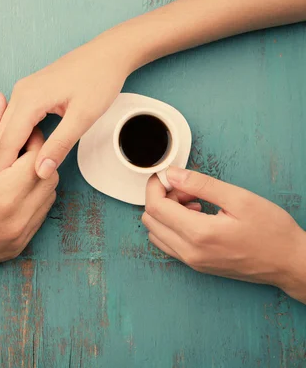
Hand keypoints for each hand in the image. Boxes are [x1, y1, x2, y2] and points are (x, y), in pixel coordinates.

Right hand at [0, 37, 130, 178]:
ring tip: (15, 174)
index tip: (5, 189)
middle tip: (7, 187)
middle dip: (1, 161)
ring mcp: (23, 90)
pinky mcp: (30, 91)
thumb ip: (60, 145)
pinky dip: (15, 137)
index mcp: (29, 99)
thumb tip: (41, 171)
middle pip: (0, 134)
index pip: (7, 140)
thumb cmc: (99, 79)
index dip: (4, 166)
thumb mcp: (83, 117)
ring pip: (5, 127)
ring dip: (7, 150)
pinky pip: (13, 119)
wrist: (109, 53)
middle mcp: (20, 92)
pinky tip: (25, 152)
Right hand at [0, 92, 58, 276]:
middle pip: (50, 178)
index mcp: (5, 197)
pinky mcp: (17, 247)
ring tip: (12, 169)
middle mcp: (18, 220)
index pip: (38, 158)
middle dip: (38, 158)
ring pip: (48, 198)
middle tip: (18, 147)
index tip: (22, 130)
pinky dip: (32, 200)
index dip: (34, 139)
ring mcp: (20, 237)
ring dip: (37, 179)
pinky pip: (38, 217)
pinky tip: (11, 191)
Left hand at [143, 166, 305, 300]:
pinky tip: (196, 217)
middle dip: (161, 197)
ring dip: (166, 213)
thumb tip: (172, 174)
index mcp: (199, 234)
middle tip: (187, 188)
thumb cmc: (272, 232)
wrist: (290, 263)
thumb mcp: (239, 198)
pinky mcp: (196, 265)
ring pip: (156, 233)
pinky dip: (172, 226)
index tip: (167, 175)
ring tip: (194, 202)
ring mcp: (192, 262)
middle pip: (150, 219)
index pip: (155, 207)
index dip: (156, 186)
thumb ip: (201, 184)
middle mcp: (190, 252)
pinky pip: (168, 244)